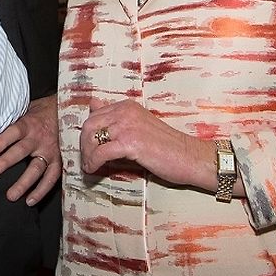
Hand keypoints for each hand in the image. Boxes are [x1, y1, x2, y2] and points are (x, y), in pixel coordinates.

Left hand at [0, 95, 60, 205]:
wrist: (71, 111)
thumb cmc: (43, 111)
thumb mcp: (28, 109)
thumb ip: (14, 120)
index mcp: (29, 123)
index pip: (14, 131)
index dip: (2, 140)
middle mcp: (39, 139)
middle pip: (21, 151)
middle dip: (6, 162)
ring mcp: (50, 152)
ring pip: (36, 169)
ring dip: (23, 183)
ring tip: (11, 195)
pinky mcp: (60, 161)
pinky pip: (51, 179)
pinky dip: (41, 191)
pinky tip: (30, 201)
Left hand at [81, 99, 227, 193]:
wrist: (190, 157)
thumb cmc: (167, 146)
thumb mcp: (139, 126)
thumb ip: (117, 118)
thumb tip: (93, 105)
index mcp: (127, 106)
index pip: (94, 115)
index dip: (88, 134)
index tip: (88, 148)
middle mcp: (125, 111)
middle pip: (89, 125)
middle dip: (84, 144)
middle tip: (86, 159)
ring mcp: (127, 125)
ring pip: (92, 138)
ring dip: (87, 155)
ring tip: (90, 166)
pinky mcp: (130, 142)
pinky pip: (101, 152)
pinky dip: (93, 162)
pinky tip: (94, 169)